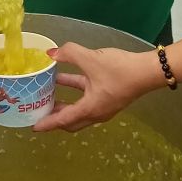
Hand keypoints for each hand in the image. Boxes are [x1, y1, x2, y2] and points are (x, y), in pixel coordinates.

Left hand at [33, 42, 159, 132]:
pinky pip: (86, 99)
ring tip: (48, 95)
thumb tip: (51, 53)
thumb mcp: (91, 59)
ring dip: (65, 104)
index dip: (47, 123)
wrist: (148, 70)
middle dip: (55, 118)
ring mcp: (104, 106)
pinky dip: (75, 92)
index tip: (33, 127)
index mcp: (90, 109)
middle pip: (71, 121)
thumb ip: (69, 54)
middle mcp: (96, 113)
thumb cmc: (119, 70)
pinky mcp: (109, 97)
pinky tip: (65, 78)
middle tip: (39, 112)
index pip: (63, 120)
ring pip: (78, 110)